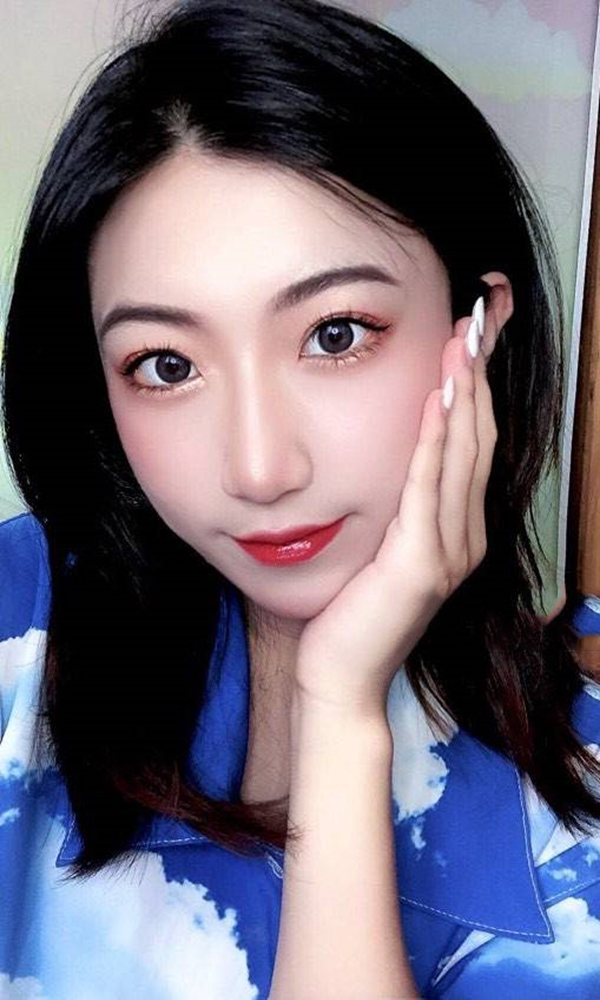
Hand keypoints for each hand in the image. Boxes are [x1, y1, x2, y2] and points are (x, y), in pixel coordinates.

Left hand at [294, 307, 496, 718]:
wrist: (340, 677)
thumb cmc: (351, 612)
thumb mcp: (380, 548)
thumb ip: (397, 507)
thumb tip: (391, 456)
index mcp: (458, 532)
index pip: (474, 445)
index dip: (476, 388)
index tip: (471, 336)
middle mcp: (465, 538)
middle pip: (479, 439)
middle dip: (478, 375)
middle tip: (477, 318)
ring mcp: (450, 553)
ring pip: (462, 456)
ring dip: (464, 394)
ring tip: (463, 341)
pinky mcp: (422, 565)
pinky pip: (429, 488)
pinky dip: (435, 440)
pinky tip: (437, 399)